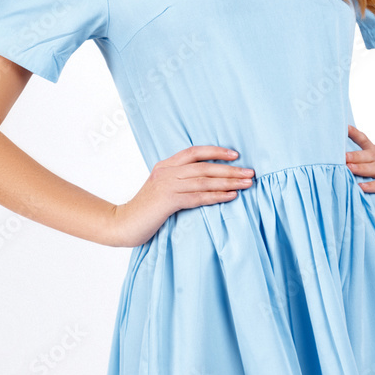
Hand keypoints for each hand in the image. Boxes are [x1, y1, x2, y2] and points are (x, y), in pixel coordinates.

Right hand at [112, 145, 254, 246]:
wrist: (123, 223)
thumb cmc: (146, 209)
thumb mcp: (161, 188)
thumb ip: (179, 180)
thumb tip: (207, 179)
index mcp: (165, 165)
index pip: (194, 151)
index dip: (216, 151)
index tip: (236, 155)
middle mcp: (167, 172)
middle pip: (204, 167)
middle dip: (230, 169)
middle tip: (250, 173)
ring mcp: (167, 185)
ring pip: (204, 181)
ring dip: (229, 182)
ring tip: (247, 184)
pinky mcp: (168, 201)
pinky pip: (198, 197)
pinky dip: (217, 196)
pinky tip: (231, 196)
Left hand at [346, 125, 374, 217]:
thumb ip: (363, 173)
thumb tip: (341, 170)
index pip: (366, 143)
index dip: (356, 134)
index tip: (344, 127)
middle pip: (371, 155)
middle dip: (355, 155)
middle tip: (342, 157)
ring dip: (363, 168)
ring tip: (349, 169)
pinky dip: (374, 185)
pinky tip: (362, 187)